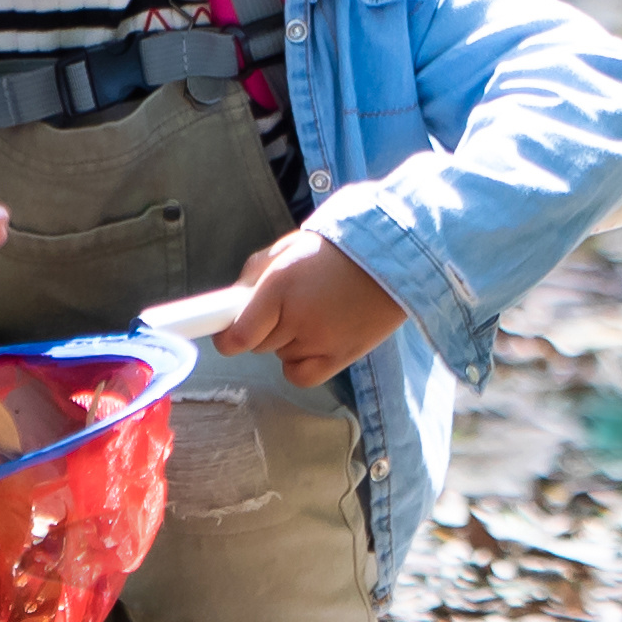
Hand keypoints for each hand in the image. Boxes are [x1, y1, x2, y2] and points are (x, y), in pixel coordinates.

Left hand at [186, 229, 404, 379]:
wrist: (397, 254)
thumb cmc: (341, 248)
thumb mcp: (292, 246)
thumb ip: (257, 273)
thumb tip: (232, 300)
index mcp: (280, 286)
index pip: (236, 335)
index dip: (225, 335)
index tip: (224, 331)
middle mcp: (297, 318)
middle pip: (257, 344)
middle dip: (263, 326)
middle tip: (286, 304)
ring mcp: (320, 341)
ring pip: (280, 355)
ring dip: (287, 340)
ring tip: (315, 312)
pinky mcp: (341, 357)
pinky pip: (300, 375)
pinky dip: (300, 363)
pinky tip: (314, 341)